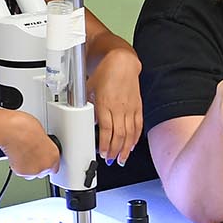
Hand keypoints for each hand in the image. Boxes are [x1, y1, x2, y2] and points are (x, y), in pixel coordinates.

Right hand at [3, 111, 61, 178]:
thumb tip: (39, 144)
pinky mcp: (21, 173)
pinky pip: (19, 171)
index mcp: (54, 155)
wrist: (13, 132)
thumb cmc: (25, 128)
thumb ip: (43, 144)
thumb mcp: (41, 133)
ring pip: (31, 173)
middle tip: (29, 154)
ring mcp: (34, 171)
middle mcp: (46, 165)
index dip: (46, 162)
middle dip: (36, 164)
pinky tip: (15, 156)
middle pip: (43, 171)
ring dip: (27, 165)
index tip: (42, 159)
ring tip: (21, 153)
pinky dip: (17, 165)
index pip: (54, 166)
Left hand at [87, 45, 142, 165]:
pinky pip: (138, 126)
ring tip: (121, 159)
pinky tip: (131, 146)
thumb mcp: (89, 88)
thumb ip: (87, 105)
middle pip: (119, 135)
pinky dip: (135, 138)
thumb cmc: (105, 72)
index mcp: (105, 103)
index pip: (106, 129)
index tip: (102, 153)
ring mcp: (130, 108)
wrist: (122, 62)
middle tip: (110, 160)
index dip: (105, 144)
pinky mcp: (137, 107)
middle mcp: (119, 107)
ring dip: (125, 149)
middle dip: (114, 151)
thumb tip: (84, 119)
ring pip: (129, 134)